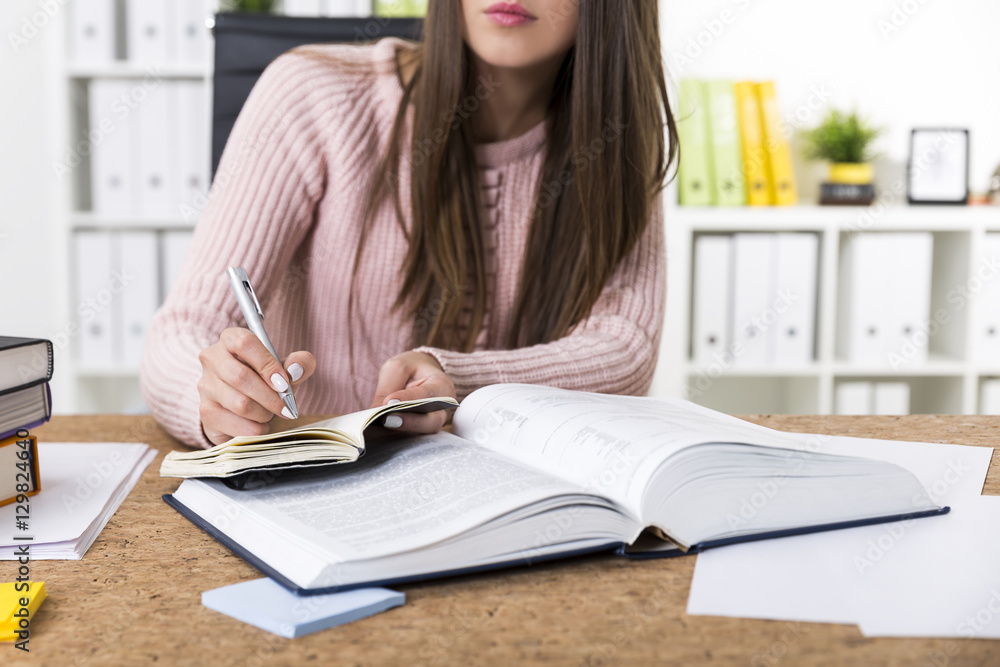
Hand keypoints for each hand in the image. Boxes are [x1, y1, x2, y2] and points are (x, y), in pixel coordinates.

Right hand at [197, 327, 316, 445]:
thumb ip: (299, 364)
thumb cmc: (266, 381)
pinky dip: (255, 429)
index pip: (245, 344)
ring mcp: (205, 385)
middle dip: (270, 396)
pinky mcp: (205, 411)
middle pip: (240, 377)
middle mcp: (212, 358)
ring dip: (263, 414)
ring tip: (270, 414)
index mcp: (231, 339)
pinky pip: (235, 424)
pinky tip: (259, 425)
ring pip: (239, 403)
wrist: (243, 408)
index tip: (283, 383)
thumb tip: (296, 369)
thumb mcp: (286, 369)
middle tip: (285, 407)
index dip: (267, 364)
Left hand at [369, 351, 455, 433]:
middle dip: (410, 423)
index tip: (389, 402)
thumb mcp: (398, 368)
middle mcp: (442, 408)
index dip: (409, 398)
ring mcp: (433, 423)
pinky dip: (394, 437)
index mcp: (442, 385)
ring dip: (400, 433)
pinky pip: (410, 438)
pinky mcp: (420, 432)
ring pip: (421, 434)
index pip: (427, 394)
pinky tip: (377, 434)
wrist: (419, 375)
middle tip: (387, 420)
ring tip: (379, 428)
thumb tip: (374, 411)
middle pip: (432, 421)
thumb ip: (389, 387)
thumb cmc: (411, 370)